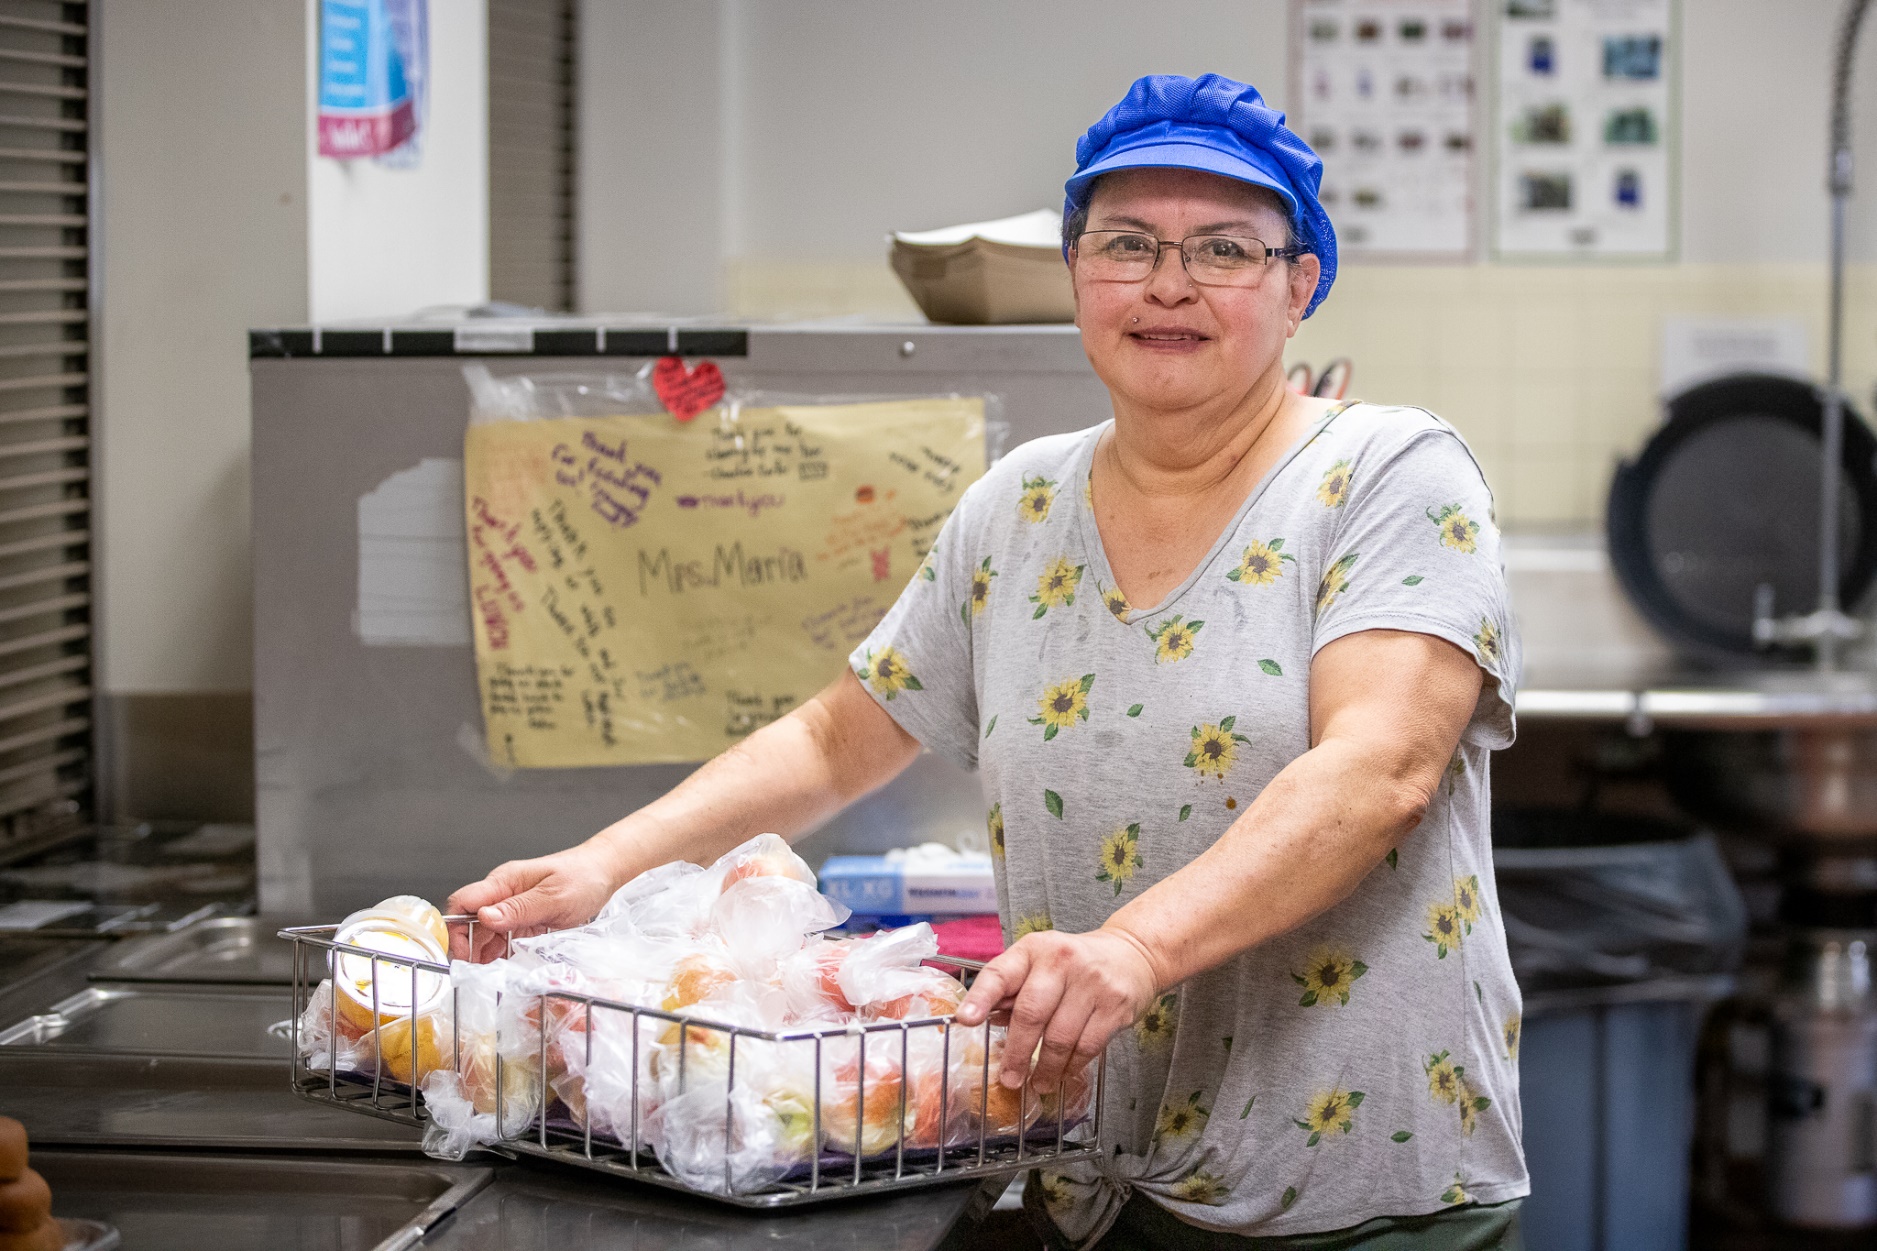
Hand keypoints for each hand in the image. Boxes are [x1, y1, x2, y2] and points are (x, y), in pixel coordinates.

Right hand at [445, 841, 622, 960]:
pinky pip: (504, 939)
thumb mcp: (554, 896)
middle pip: (469, 922)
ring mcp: (513, 908)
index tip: (461, 954)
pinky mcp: (524, 921)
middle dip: (468, 947)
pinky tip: (503, 968)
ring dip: (484, 954)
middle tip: (476, 972)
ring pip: (485, 934)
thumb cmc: (583, 878)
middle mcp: (503, 895)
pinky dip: (501, 954)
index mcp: (504, 882)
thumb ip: (519, 908)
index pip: (463, 902)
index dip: (454, 929)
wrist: (604, 873)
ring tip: (489, 975)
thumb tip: (484, 918)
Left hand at [953, 927, 1160, 1095]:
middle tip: (1009, 1079)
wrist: (1132, 953)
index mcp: (1033, 950)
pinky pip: (1087, 1047)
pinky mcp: (1115, 1006)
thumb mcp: (1039, 962)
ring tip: (1038, 1083)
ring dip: (1046, 1069)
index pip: (1000, 973)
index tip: (965, 1020)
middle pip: (1031, 1014)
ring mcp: (1092, 983)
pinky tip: (1063, 1073)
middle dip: (1017, 1053)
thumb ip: (1013, 989)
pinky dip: (1071, 1067)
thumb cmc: (1075, 963)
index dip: (981, 997)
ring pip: (1060, 1037)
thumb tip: (985, 1019)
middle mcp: (1061, 961)